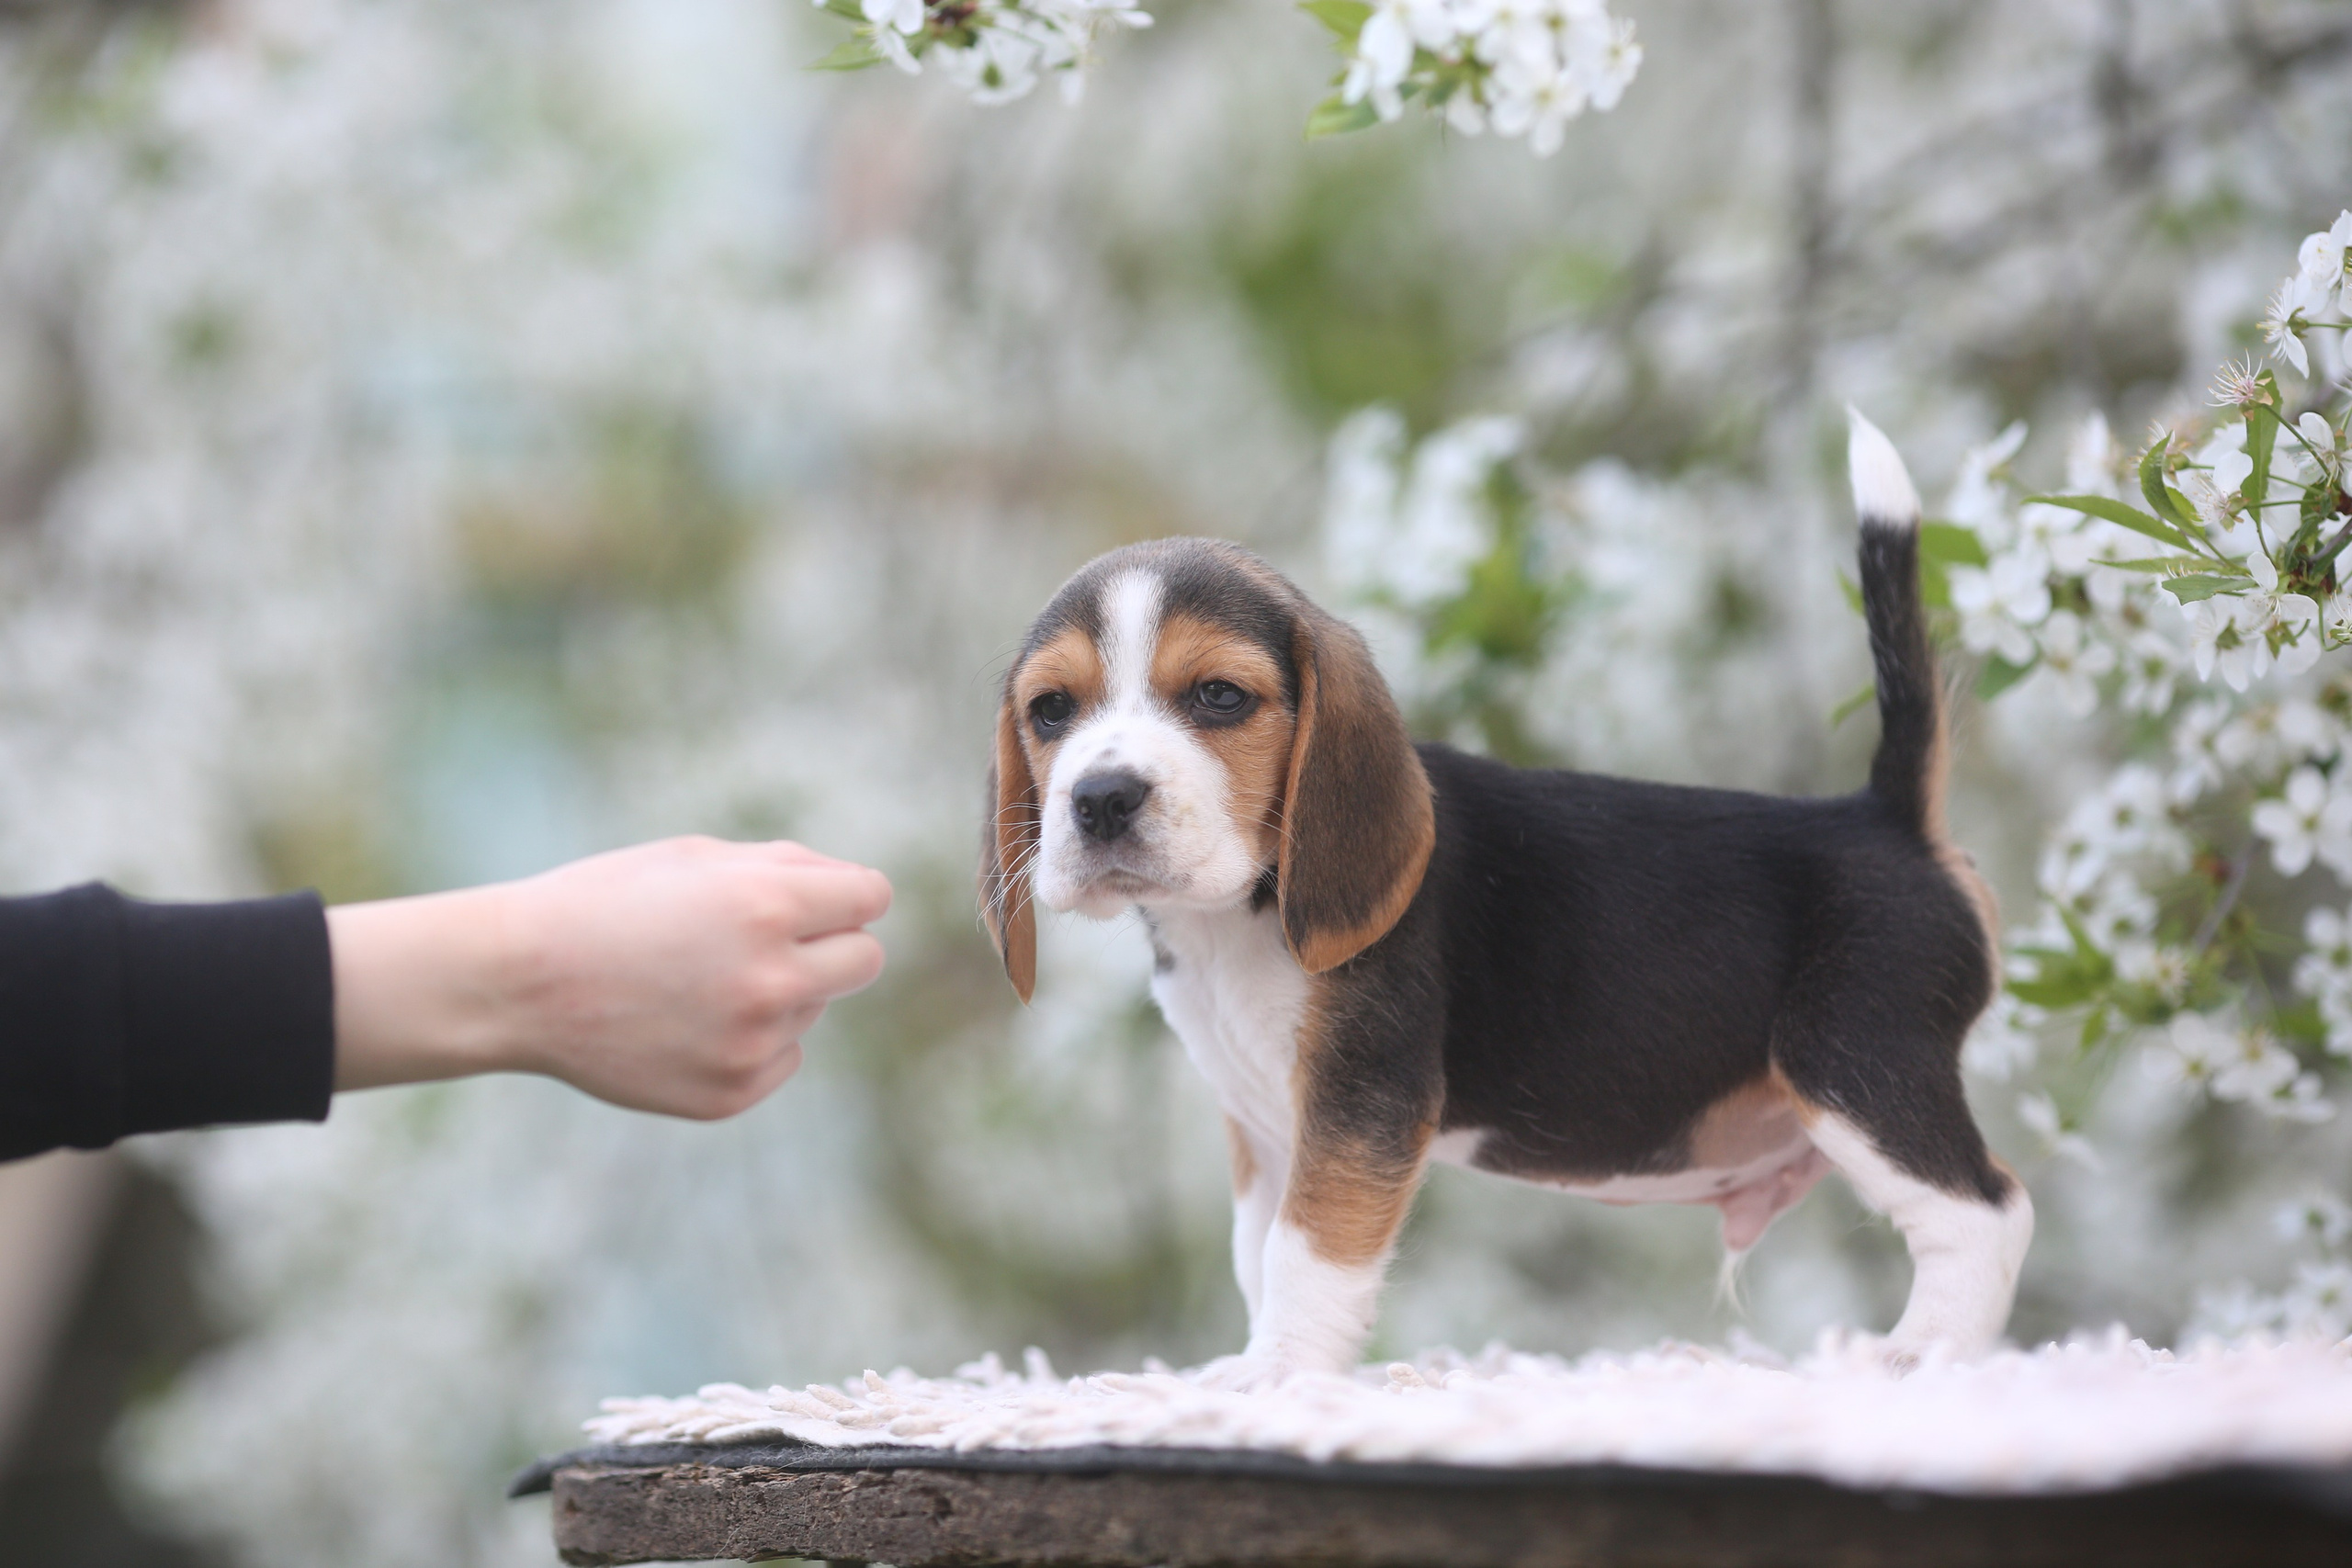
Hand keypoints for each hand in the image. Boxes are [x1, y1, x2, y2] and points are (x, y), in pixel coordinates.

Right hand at [328, 837, 891, 1117]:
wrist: (520, 983)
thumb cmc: (609, 903)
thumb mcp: (696, 858)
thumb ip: (789, 867)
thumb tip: (860, 890)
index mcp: (767, 905)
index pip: (870, 897)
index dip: (847, 894)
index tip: (824, 901)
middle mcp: (771, 978)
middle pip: (865, 960)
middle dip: (833, 944)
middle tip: (774, 940)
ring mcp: (753, 1043)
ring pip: (813, 1008)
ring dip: (779, 991)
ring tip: (696, 980)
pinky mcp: (731, 1092)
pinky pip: (783, 1057)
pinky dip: (752, 1040)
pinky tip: (687, 1022)